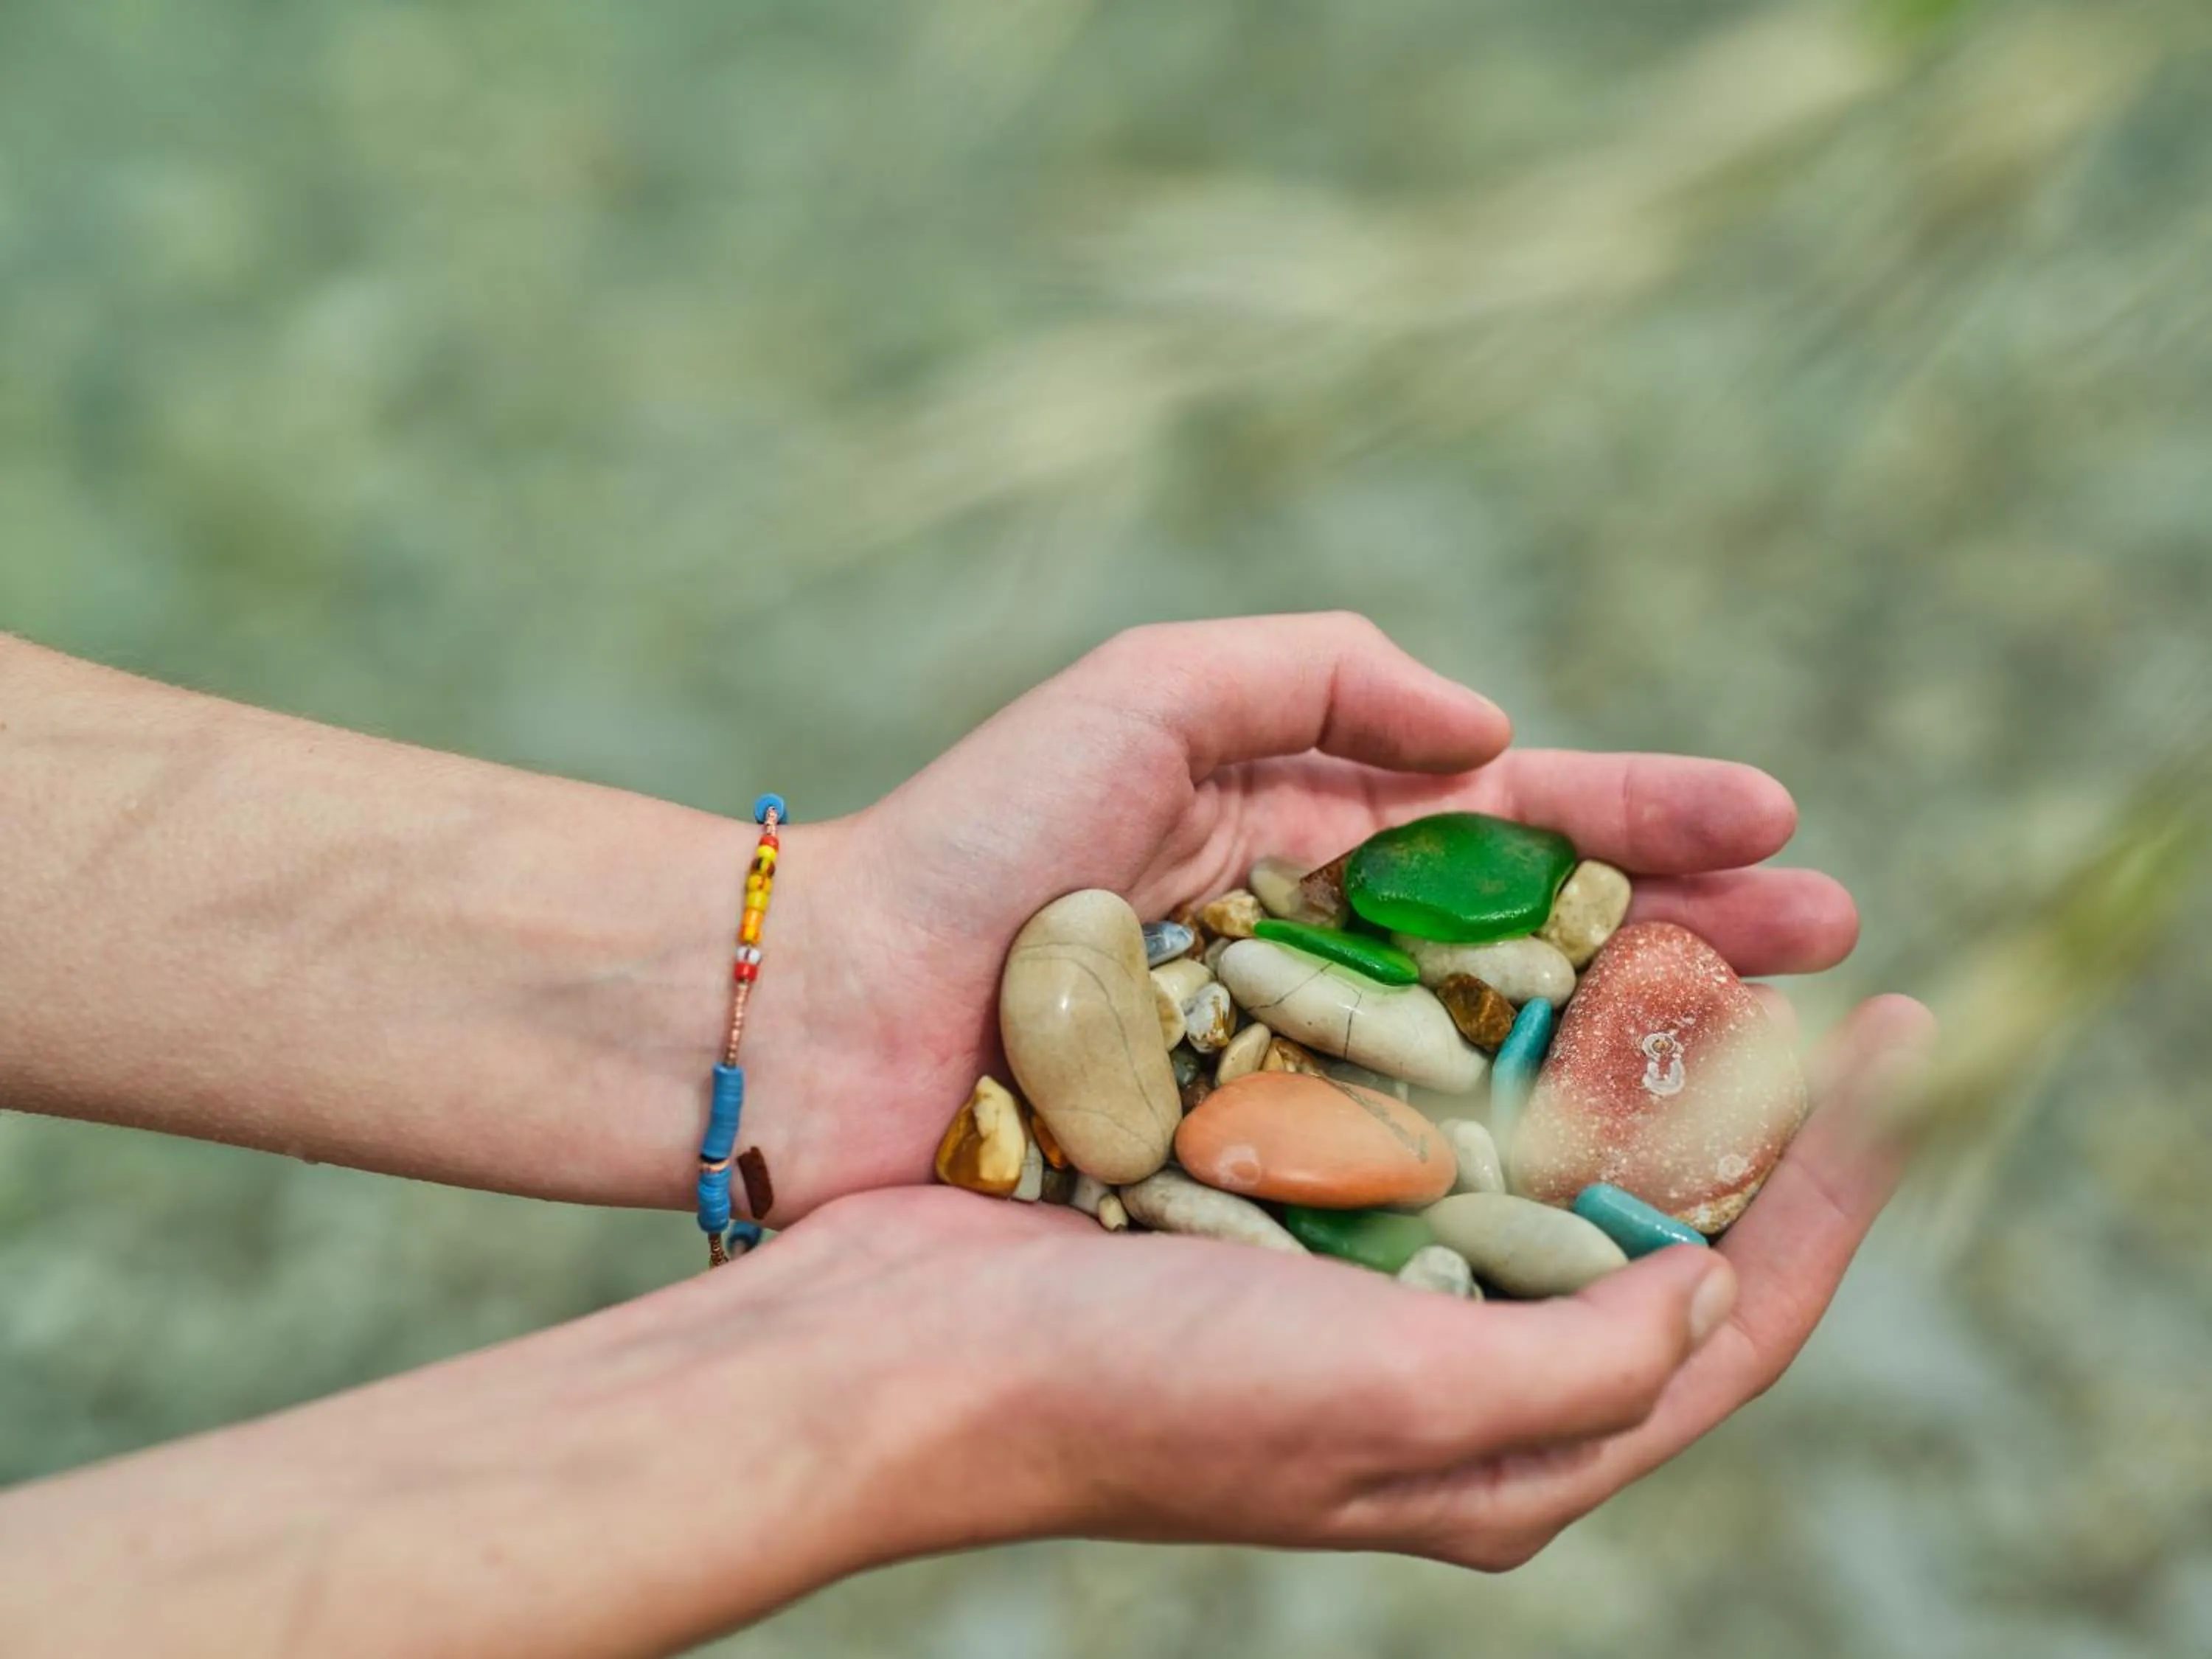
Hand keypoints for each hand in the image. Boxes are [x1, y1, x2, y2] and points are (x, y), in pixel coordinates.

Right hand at [744, 991, 1930, 1568]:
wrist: (908, 1355)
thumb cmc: (1135, 1398)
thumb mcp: (1390, 1408)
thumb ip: (1578, 1373)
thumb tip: (1720, 1293)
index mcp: (1506, 1447)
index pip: (1736, 1317)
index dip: (1838, 1183)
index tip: (1896, 1036)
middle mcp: (1454, 1366)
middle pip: (1661, 1220)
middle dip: (1748, 1089)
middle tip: (1803, 945)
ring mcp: (1372, 1281)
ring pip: (1554, 1148)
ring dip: (1629, 1036)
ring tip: (1684, 922)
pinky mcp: (1293, 1206)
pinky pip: (1438, 1107)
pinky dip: (1494, 1027)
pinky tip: (1511, 952)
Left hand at [751, 612, 1859, 1215]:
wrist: (826, 1014)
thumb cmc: (978, 844)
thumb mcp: (1148, 695)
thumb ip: (1322, 672)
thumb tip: (1495, 730)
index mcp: (1307, 832)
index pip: (1512, 818)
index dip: (1644, 814)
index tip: (1773, 815)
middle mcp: (1324, 956)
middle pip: (1542, 942)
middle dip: (1686, 931)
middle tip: (1831, 934)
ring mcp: (1298, 1075)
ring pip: (1503, 1063)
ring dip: (1641, 1053)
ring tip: (1776, 1051)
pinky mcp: (1259, 1175)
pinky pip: (1417, 1171)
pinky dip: (1524, 1167)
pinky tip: (1632, 1175)